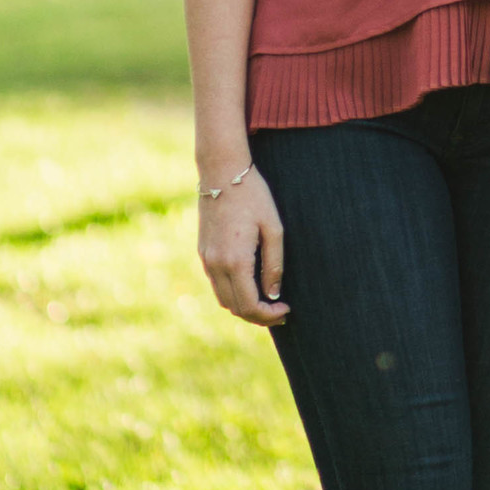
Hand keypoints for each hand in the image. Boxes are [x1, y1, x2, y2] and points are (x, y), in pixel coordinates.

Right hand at [198, 162, 288, 323]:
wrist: (221, 172)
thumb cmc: (253, 196)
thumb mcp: (273, 228)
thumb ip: (274, 265)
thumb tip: (273, 294)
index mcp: (235, 261)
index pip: (249, 305)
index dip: (269, 315)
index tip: (286, 310)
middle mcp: (216, 265)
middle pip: (234, 308)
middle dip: (258, 316)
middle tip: (280, 312)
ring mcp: (206, 260)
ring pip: (223, 299)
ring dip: (243, 306)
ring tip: (266, 302)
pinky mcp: (203, 252)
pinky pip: (216, 284)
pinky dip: (232, 293)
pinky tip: (250, 285)